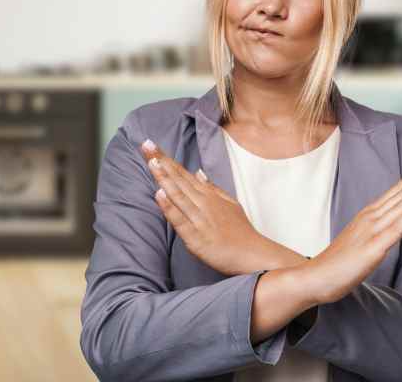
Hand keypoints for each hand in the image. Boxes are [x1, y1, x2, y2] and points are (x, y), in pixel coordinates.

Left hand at [140, 139, 303, 275]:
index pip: (183, 173)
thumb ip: (212, 188)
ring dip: (164, 178)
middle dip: (161, 162)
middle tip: (146, 144)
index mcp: (208, 195)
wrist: (255, 256)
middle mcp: (203, 203)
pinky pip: (180, 220)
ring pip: (178, 195)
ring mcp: (199, 219)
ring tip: (151, 161)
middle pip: (178, 179)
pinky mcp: (196, 238)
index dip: (166, 159)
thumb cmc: (241, 232)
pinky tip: (159, 194)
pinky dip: (170, 207)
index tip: (151, 145)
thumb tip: (198, 172)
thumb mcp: (230, 204)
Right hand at [298, 152, 401, 305]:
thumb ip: (375, 229)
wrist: (316, 276)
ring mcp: (372, 232)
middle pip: (399, 194)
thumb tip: (390, 221)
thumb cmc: (338, 261)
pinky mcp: (373, 248)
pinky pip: (396, 229)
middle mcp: (370, 219)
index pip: (394, 192)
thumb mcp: (360, 240)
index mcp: (367, 216)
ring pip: (400, 206)